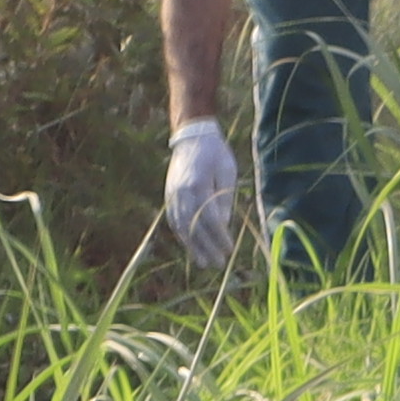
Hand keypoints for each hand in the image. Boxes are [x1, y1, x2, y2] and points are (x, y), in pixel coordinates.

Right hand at [162, 116, 254, 273]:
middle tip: (219, 264)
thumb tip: (223, 225)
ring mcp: (172, 195)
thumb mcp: (227, 172)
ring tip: (204, 263)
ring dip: (193, 247)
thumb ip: (224, 199)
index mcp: (197, 185)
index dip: (219, 236)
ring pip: (181, 227)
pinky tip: (191, 247)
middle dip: (207, 247)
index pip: (209, 218)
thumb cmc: (215, 153)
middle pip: (194, 226)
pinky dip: (183, 236)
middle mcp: (181, 193)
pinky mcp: (169, 196)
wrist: (191, 137)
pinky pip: (174, 220)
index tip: (230, 249)